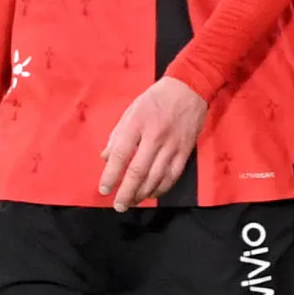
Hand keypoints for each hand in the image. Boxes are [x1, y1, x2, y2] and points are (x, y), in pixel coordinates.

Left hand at [99, 77, 206, 211]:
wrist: (189, 88)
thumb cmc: (155, 98)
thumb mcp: (131, 110)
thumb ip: (118, 134)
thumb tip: (106, 158)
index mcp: (137, 123)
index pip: (121, 154)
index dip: (111, 175)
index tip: (104, 189)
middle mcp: (155, 136)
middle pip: (138, 171)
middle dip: (126, 192)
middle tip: (118, 205)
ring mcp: (172, 145)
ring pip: (156, 177)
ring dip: (143, 193)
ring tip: (132, 202)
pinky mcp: (185, 151)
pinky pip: (172, 176)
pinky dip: (161, 188)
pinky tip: (152, 194)